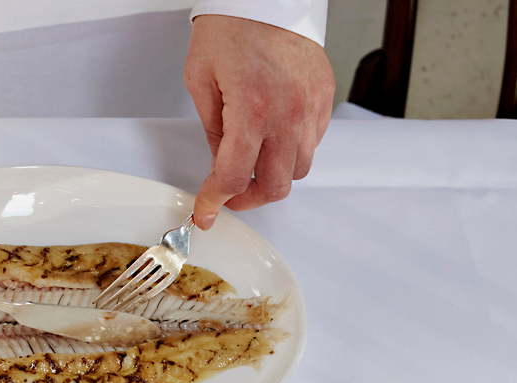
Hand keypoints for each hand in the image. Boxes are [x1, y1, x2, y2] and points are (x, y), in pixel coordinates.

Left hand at [184, 15, 334, 228]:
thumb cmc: (230, 29)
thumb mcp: (201, 81)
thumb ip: (213, 132)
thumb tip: (219, 167)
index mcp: (252, 108)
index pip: (234, 176)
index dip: (216, 200)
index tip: (207, 210)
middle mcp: (288, 112)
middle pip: (276, 185)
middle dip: (249, 197)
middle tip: (230, 194)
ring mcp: (312, 106)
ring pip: (299, 168)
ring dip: (273, 175)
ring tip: (251, 164)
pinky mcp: (325, 98)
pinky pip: (313, 142)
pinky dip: (292, 151)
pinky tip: (272, 139)